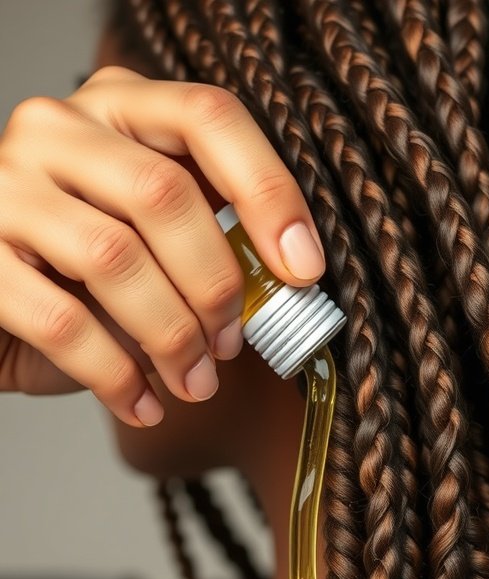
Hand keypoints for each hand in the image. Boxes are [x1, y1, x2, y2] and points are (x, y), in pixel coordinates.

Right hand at [0, 66, 324, 425]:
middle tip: (230, 345)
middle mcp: (55, 130)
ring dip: (170, 336)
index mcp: (115, 108)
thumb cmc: (81, 278)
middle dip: (214, 284)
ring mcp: (5, 188)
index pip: (207, 117)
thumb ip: (206, 242)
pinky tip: (144, 405)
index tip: (303, 269)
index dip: (268, 192)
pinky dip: (116, 377)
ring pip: (113, 257)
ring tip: (193, 383)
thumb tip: (286, 283)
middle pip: (163, 193)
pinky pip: (62, 322)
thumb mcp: (151, 243)